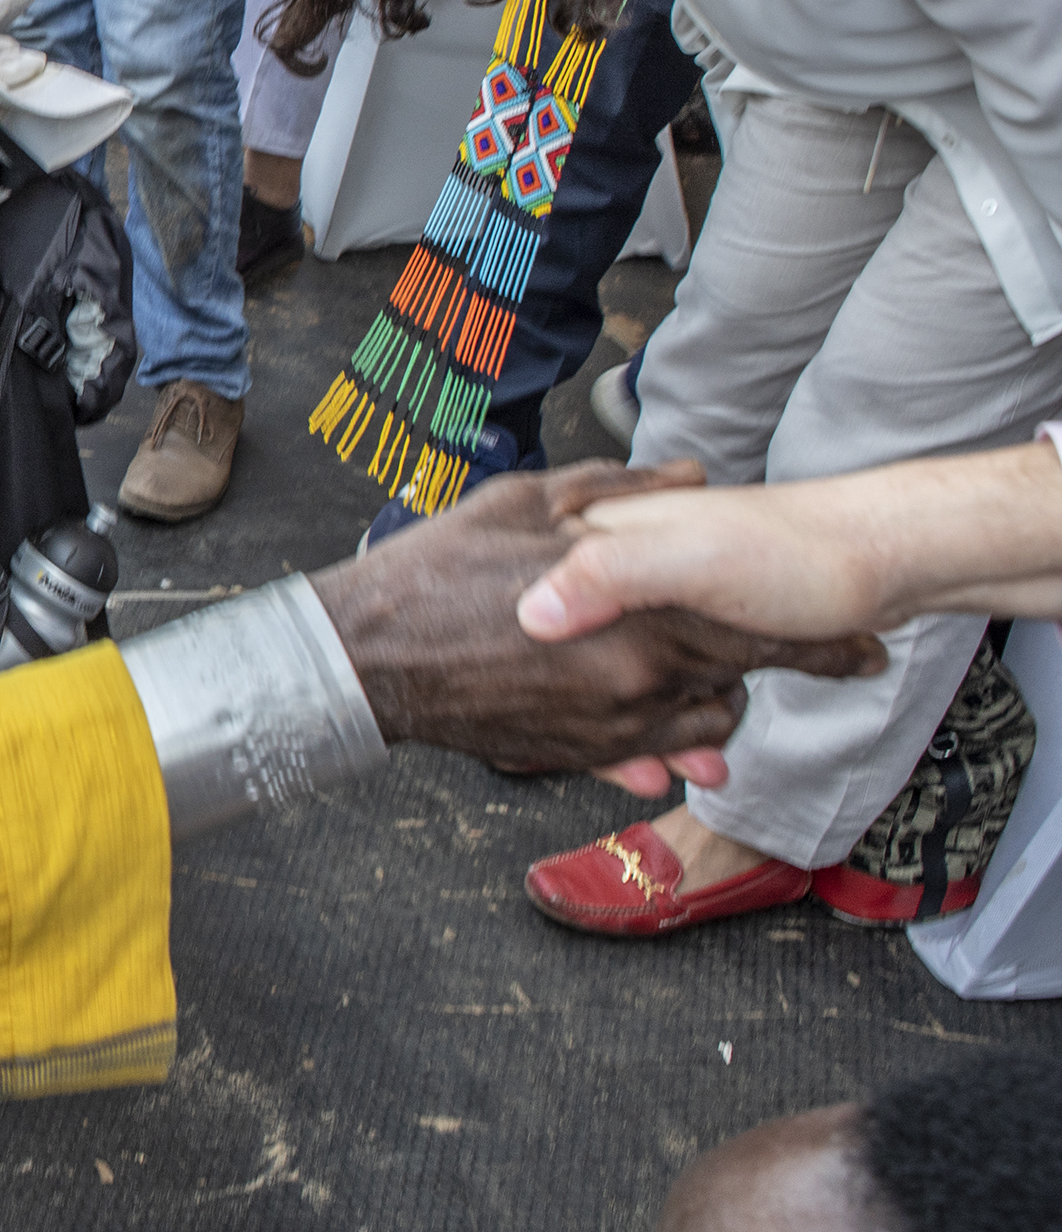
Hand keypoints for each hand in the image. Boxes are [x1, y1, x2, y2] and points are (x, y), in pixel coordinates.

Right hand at [316, 463, 886, 795]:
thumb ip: (620, 492)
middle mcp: (635, 681)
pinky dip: (671, 743)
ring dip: (714, 702)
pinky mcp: (575, 754)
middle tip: (811, 657)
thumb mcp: (524, 503)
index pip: (758, 635)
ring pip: (700, 725)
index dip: (820, 642)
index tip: (865, 643)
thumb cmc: (435, 571)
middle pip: (737, 683)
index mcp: (636, 615)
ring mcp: (606, 726)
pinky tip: (673, 732)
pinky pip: (651, 756)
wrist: (365, 657)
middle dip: (771, 670)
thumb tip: (690, 474)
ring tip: (713, 676)